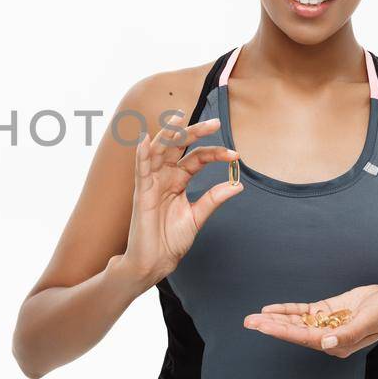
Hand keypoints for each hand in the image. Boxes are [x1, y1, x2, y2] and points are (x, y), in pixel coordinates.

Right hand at [120, 113, 242, 281]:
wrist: (155, 262)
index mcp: (178, 181)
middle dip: (195, 132)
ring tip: (179, 117)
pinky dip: (141, 154)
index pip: (197, 158)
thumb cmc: (171, 240)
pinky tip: (144, 140)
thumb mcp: (198, 216)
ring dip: (168, 133)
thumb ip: (214, 198)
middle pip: (178, 146)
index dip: (216, 153)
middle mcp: (164, 177)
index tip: (235, 155)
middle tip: (216, 123)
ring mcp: (151, 183)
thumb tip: (238, 184)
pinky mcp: (141, 193)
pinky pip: (139, 170)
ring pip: (158, 150)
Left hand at [242, 284, 377, 358]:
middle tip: (248, 322)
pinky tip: (271, 309)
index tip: (263, 326)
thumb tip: (325, 344)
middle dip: (271, 326)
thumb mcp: (369, 322)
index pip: (304, 338)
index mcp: (338, 344)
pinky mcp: (328, 312)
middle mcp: (328, 337)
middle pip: (295, 332)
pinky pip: (304, 312)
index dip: (282, 331)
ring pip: (296, 322)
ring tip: (253, 318)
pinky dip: (288, 310)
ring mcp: (327, 324)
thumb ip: (348, 334)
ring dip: (275, 319)